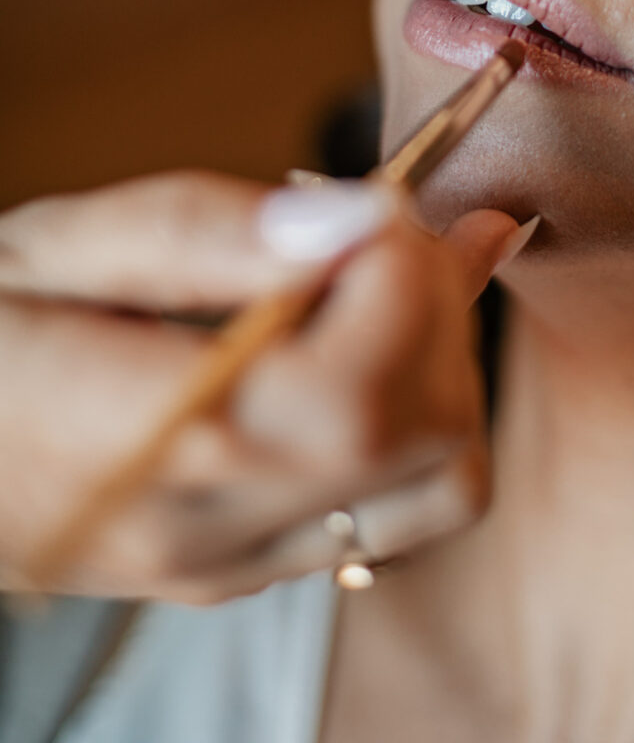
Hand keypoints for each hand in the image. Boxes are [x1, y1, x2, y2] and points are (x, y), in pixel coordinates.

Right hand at [0, 170, 525, 603]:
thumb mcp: (55, 249)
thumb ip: (201, 231)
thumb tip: (357, 219)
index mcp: (149, 438)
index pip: (352, 392)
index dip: (403, 282)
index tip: (382, 203)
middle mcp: (206, 524)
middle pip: (421, 429)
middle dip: (437, 302)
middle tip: (379, 226)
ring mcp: (236, 560)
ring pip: (442, 478)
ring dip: (444, 362)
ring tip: (380, 284)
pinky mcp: (252, 564)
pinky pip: (403, 508)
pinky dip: (425, 416)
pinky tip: (379, 347)